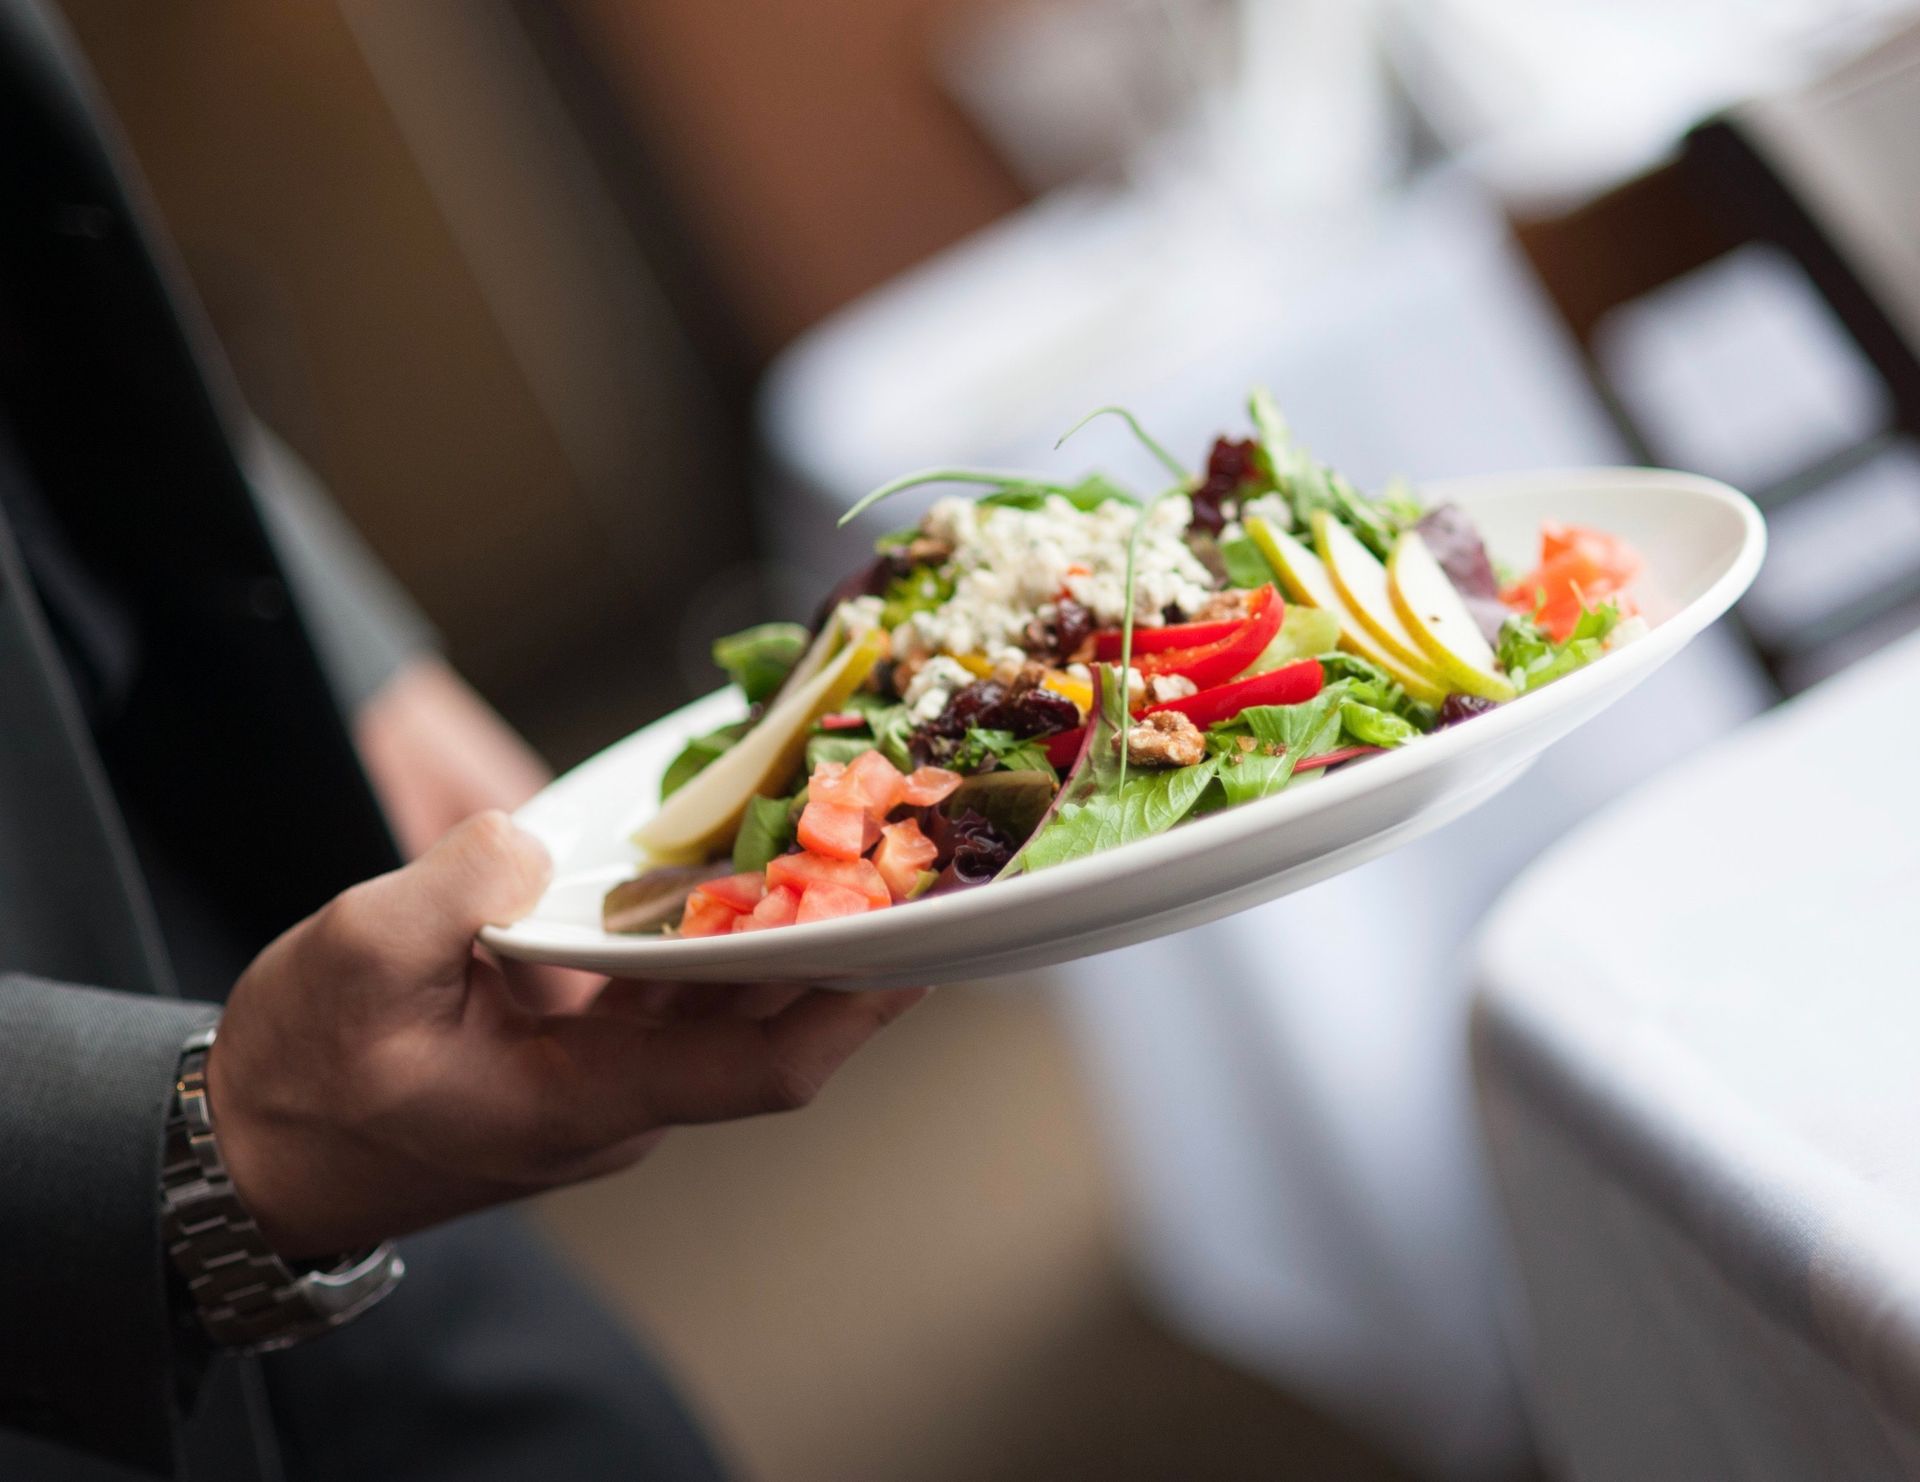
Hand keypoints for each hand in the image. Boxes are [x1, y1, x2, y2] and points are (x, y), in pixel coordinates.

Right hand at [207, 812, 926, 1257]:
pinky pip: (683, 989)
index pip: (760, 1068)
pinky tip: (741, 860)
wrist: (256, 1146)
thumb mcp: (352, 963)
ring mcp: (611, 1076)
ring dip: (790, 928)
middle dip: (846, 942)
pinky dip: (720, 928)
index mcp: (584, 1099)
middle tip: (915, 855)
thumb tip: (530, 838)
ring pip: (732, 1002)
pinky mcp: (589, 1048)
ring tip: (855, 837)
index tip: (927, 948)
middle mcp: (624, 1096)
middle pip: (770, 1022)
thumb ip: (450, 894)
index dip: (852, 1009)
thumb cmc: (303, 1075)